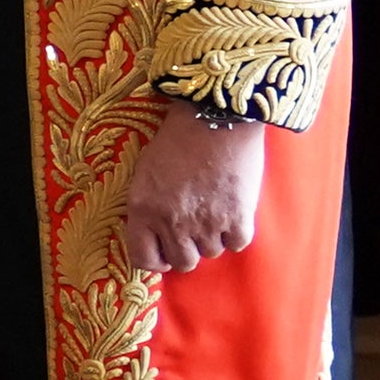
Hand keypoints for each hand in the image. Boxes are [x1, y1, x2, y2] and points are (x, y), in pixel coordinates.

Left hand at [120, 105, 269, 274]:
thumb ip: (147, 207)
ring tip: (212, 211)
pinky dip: (235, 233)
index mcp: (142, 209)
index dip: (155, 260)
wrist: (214, 116)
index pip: (143, 259)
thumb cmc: (177, 139)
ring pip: (210, 252)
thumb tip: (156, 234)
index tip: (164, 252)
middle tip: (193, 232)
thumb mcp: (145, 173)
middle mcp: (172, 222)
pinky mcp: (237, 217)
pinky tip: (232, 214)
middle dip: (187, 250)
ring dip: (212, 238)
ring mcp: (206, 222)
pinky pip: (237, 243)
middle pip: (183, 262)